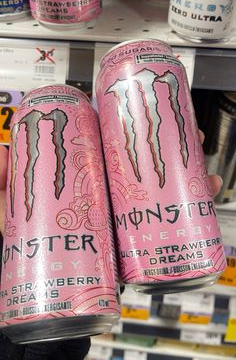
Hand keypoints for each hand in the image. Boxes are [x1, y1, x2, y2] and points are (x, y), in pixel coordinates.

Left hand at [0, 132, 222, 233]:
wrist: (40, 285)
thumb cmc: (22, 242)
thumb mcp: (10, 206)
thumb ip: (2, 180)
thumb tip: (4, 152)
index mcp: (87, 179)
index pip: (117, 146)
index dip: (143, 127)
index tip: (162, 115)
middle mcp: (110, 194)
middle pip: (149, 164)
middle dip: (179, 149)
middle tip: (197, 140)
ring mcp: (123, 219)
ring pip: (165, 192)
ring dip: (193, 181)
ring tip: (209, 178)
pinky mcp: (132, 246)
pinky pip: (165, 226)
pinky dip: (192, 217)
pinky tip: (207, 208)